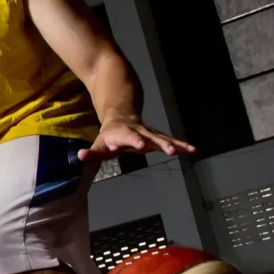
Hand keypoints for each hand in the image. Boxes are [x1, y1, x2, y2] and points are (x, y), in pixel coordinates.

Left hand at [78, 116, 196, 160]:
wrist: (122, 117)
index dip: (133, 140)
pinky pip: (171, 142)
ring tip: (185, 150)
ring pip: (163, 138)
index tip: (140, 145)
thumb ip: (93, 152)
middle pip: (150, 137)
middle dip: (159, 142)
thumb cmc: (110, 135)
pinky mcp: (158, 137)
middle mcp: (139, 132)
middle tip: (168, 149)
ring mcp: (150, 134)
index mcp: (123, 133)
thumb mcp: (100, 144)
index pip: (128, 137)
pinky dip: (182, 146)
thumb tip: (80, 156)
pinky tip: (194, 151)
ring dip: (174, 144)